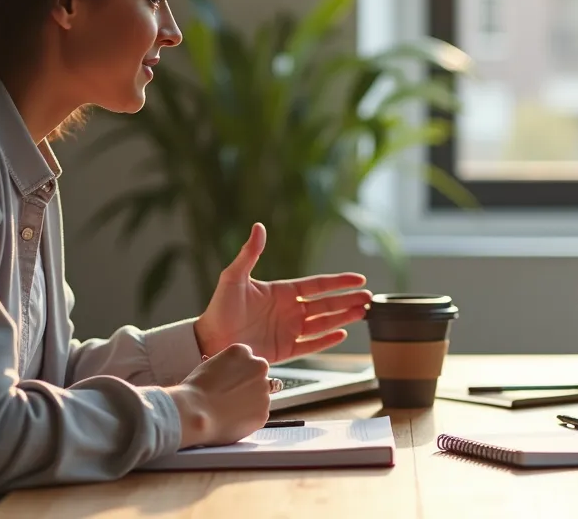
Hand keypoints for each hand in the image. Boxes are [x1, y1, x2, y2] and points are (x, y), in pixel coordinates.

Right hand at [167, 343, 274, 447]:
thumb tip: (233, 373)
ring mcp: (264, 390)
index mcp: (243, 352)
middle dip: (250, 384)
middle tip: (232, 397)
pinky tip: (232, 420)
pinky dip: (249, 418)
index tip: (231, 382)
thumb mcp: (211, 365)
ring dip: (250, 401)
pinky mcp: (264, 412)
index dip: (239, 372)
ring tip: (228, 410)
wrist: (194, 412)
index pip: (248, 360)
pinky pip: (258, 414)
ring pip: (260, 396)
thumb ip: (228, 366)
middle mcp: (259, 367)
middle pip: (258, 375)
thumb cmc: (195, 389)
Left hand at [193, 223, 371, 362]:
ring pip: (323, 324)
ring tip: (362, 313)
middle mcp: (289, 311)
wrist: (208, 341)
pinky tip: (342, 334)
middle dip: (348, 301)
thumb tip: (259, 227)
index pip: (317, 285)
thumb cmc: (219, 308)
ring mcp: (288, 331)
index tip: (359, 279)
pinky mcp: (284, 351)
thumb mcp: (234, 277)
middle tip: (369, 298)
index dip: (338, 282)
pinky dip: (326, 340)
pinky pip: (310, 345)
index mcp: (282, 292)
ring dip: (343, 318)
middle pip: (326, 304)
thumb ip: (250, 254)